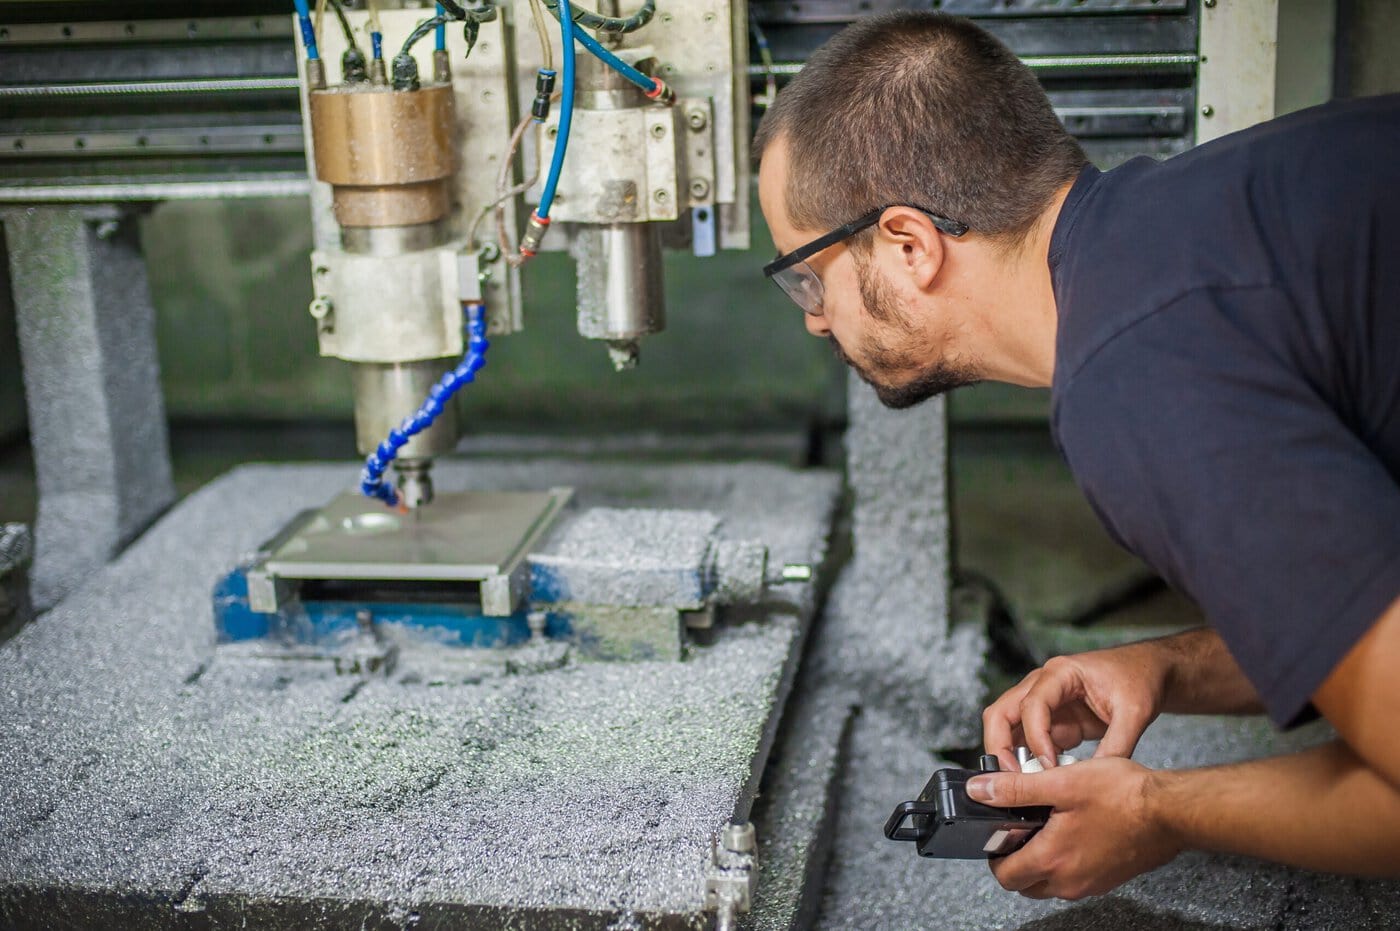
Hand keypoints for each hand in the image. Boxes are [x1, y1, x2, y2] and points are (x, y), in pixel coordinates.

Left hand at [967, 758, 1178, 899]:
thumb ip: (1015, 789)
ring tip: (1046, 824)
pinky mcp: (1107, 879)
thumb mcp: (1061, 782)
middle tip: (1018, 829)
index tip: (996, 833)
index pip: (1005, 875)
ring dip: (1040, 861)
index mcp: (1053, 860)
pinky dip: (1064, 860)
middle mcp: (1070, 881)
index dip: (993, 854)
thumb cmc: (1124, 796)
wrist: (1171, 812)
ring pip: (1049, 882)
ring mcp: (1090, 883)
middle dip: (1014, 860)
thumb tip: (980, 790)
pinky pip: (1073, 878)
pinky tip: (1072, 830)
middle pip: (1024, 884)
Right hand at [982, 644, 1169, 771]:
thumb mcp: (1134, 713)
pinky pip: (1026, 740)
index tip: (1050, 766)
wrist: (1147, 672)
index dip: (1037, 738)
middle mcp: (1043, 685)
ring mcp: (1044, 703)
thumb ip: (1117, 745)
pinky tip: (1040, 779)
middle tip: (1013, 778)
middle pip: (1001, 713)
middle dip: (1000, 746)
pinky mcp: (1051, 720)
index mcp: (1060, 673)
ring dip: (1008, 755)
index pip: (1032, 705)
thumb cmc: (1139, 679)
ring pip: (1006, 727)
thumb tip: (1096, 780)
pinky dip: (1027, 760)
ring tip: (1023, 783)